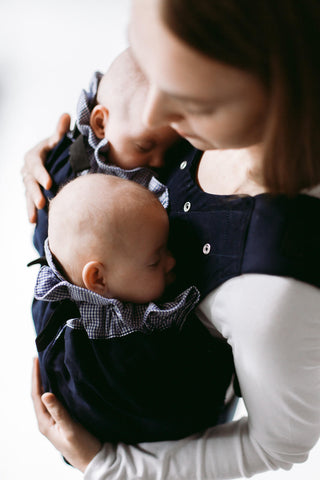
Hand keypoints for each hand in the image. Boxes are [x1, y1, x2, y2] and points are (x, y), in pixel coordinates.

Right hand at [22, 113, 70, 222]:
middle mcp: (27, 169)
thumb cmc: (56, 147)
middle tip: (42, 204)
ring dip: (30, 206)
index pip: (36, 165)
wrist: (50, 157)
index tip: (49, 184)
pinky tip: (33, 223)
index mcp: (34, 156)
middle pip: (30, 182)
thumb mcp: (57, 139)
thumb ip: (60, 131)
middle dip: (35, 193)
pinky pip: (29, 202)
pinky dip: (31, 211)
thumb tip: (66, 115)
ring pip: (28, 194)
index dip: (41, 174)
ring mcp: (28, 182)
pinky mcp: (31, 192)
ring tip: (34, 218)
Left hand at [31, 357, 101, 472]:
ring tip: (48, 364)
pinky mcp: (64, 419)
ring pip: (47, 396)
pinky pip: (56, 400)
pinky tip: (60, 380)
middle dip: (39, 375)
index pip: (36, 395)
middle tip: (41, 357)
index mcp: (44, 422)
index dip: (35, 376)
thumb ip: (58, 411)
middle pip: (39, 393)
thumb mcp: (69, 428)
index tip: (35, 359)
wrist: (94, 460)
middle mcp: (47, 420)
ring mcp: (55, 420)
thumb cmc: (81, 447)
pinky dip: (56, 387)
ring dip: (47, 380)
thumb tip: (45, 393)